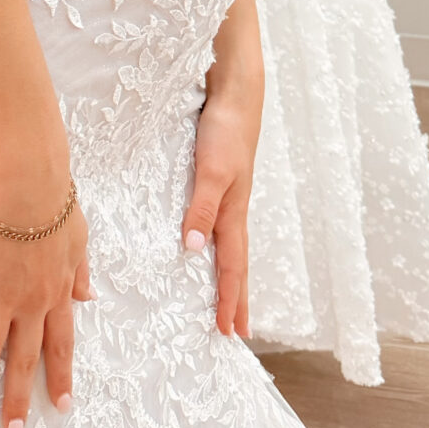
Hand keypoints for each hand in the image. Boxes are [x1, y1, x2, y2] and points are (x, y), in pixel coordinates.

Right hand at [0, 174, 89, 427]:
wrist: (31, 182)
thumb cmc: (57, 202)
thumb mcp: (80, 240)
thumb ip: (81, 274)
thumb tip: (90, 297)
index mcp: (58, 293)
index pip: (61, 345)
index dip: (60, 377)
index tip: (60, 406)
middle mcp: (31, 302)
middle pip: (24, 358)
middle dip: (18, 398)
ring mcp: (2, 293)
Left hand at [184, 55, 262, 338]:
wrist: (235, 94)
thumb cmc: (225, 131)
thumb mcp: (212, 172)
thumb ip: (201, 208)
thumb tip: (192, 250)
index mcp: (233, 213)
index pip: (232, 267)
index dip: (230, 300)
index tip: (229, 333)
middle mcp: (231, 210)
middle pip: (235, 263)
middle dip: (235, 298)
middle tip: (234, 331)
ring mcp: (227, 196)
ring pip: (226, 245)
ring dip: (227, 275)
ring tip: (224, 298)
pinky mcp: (217, 181)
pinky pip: (216, 223)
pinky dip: (214, 244)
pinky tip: (203, 244)